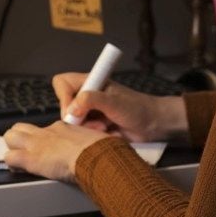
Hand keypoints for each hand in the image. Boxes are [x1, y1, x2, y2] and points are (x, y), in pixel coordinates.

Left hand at [2, 121, 109, 182]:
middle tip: (24, 151)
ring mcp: (37, 144)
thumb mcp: (96, 142)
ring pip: (10, 137)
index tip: (44, 148)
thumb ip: (90, 144)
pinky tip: (17, 170)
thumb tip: (99, 150)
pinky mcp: (32, 158)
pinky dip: (11, 164)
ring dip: (12, 148)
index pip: (44, 130)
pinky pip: (10, 158)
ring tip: (18, 161)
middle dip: (19, 139)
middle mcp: (47, 133)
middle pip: (20, 128)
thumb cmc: (101, 151)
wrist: (96, 155)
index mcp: (63, 128)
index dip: (40, 140)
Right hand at [51, 72, 185, 143]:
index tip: (74, 110)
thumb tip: (72, 108)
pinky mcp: (95, 125)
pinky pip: (82, 132)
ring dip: (86, 128)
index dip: (64, 97)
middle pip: (65, 105)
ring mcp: (90, 111)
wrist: (153, 125)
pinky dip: (92, 135)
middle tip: (93, 123)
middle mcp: (87, 95)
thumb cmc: (137, 108)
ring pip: (73, 122)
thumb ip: (92, 100)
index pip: (62, 83)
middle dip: (76, 118)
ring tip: (104, 129)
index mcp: (91, 82)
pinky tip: (107, 134)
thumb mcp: (114, 102)